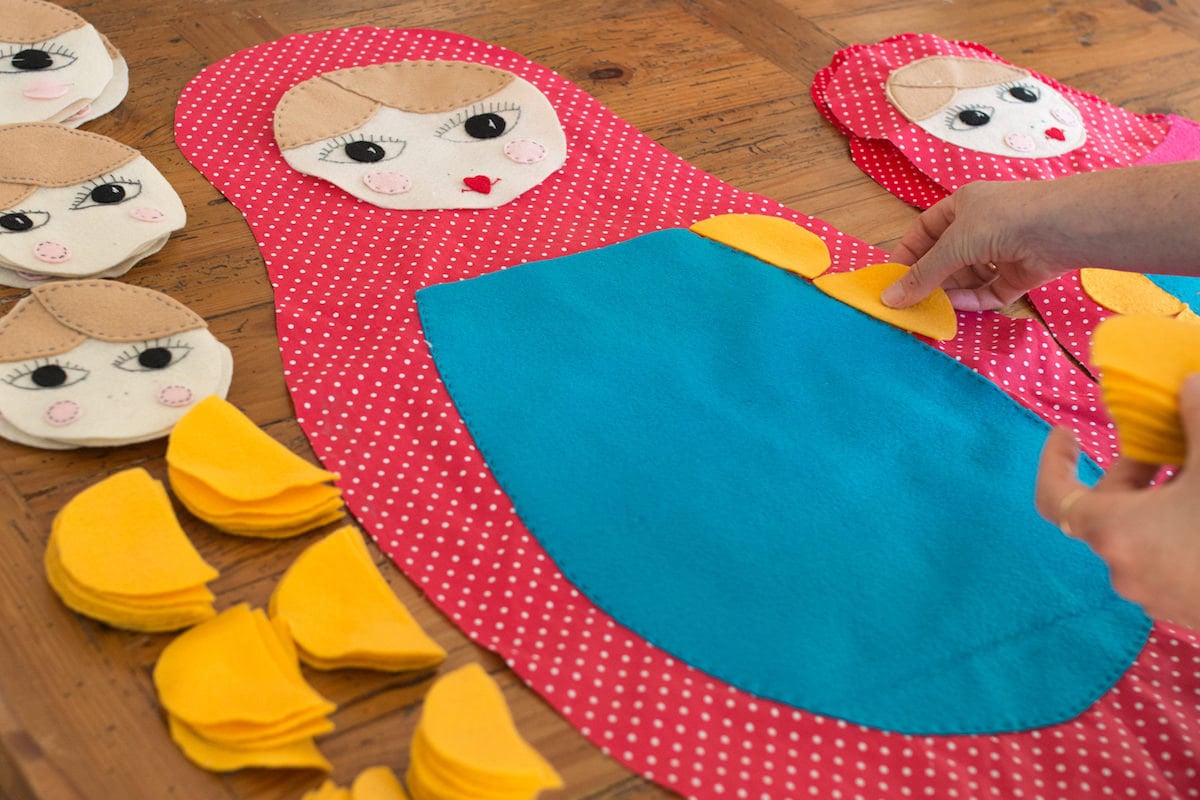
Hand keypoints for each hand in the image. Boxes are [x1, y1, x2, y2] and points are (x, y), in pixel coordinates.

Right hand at [881, 181, 1078, 310]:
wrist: (1061, 227)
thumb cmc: (1001, 220)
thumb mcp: (952, 245)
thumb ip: (921, 275)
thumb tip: (889, 299)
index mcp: (964, 206)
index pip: (926, 230)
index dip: (908, 252)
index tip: (892, 278)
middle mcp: (982, 226)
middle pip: (946, 257)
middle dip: (929, 278)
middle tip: (909, 301)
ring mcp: (1002, 250)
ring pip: (968, 276)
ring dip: (950, 292)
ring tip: (932, 308)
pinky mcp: (1019, 274)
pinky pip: (989, 290)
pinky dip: (974, 300)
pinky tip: (958, 306)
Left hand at [1035, 374, 1199, 628]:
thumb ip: (1199, 419)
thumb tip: (1190, 383)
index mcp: (1114, 532)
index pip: (1053, 496)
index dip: (1054, 461)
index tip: (1067, 432)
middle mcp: (1123, 567)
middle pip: (1106, 509)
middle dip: (1128, 471)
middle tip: (1157, 441)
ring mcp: (1156, 593)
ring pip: (1142, 532)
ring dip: (1159, 496)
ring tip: (1194, 466)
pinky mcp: (1187, 605)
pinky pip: (1167, 556)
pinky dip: (1177, 525)